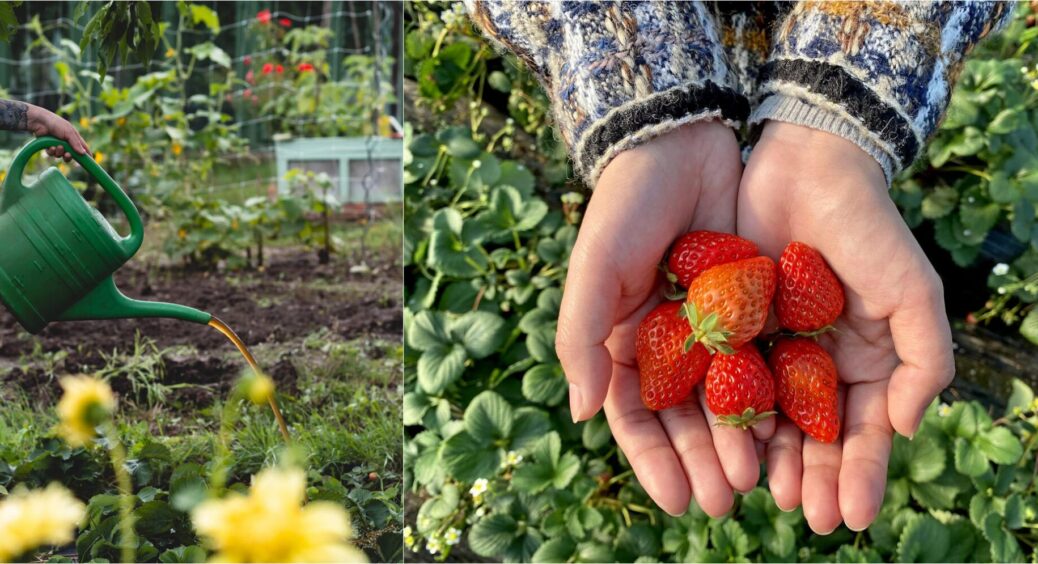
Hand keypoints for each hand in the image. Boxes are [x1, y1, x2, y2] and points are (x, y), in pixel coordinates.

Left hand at [26, 104, 89, 161]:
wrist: (39, 121)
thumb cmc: (56, 124)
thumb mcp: (69, 132)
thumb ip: (76, 144)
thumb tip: (84, 154)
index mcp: (74, 137)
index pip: (83, 148)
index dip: (87, 155)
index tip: (90, 162)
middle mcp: (67, 142)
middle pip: (71, 155)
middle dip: (69, 156)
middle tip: (67, 155)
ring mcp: (57, 144)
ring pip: (61, 155)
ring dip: (59, 152)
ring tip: (56, 146)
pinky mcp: (48, 146)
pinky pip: (52, 154)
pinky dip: (51, 151)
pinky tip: (50, 146)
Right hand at [556, 120, 772, 516]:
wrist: (680, 141)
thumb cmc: (624, 206)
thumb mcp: (595, 270)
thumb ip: (582, 339)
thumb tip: (582, 413)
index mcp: (622, 343)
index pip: (635, 417)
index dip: (652, 461)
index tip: (675, 500)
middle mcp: (667, 345)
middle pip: (684, 419)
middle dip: (702, 461)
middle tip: (726, 501)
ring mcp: (711, 329)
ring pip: (727, 399)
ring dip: (739, 441)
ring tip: (759, 479)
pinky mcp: (750, 308)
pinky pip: (763, 360)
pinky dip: (773, 396)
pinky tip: (788, 430)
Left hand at [737, 122, 952, 532]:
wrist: (807, 167)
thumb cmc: (868, 229)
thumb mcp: (913, 292)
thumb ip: (922, 360)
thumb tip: (903, 429)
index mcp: (861, 362)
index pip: (861, 431)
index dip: (859, 474)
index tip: (851, 516)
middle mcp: (813, 364)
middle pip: (812, 435)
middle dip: (814, 477)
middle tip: (808, 515)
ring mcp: (768, 348)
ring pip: (766, 416)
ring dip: (768, 457)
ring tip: (766, 493)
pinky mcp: (726, 327)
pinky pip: (723, 377)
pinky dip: (725, 412)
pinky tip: (725, 443)